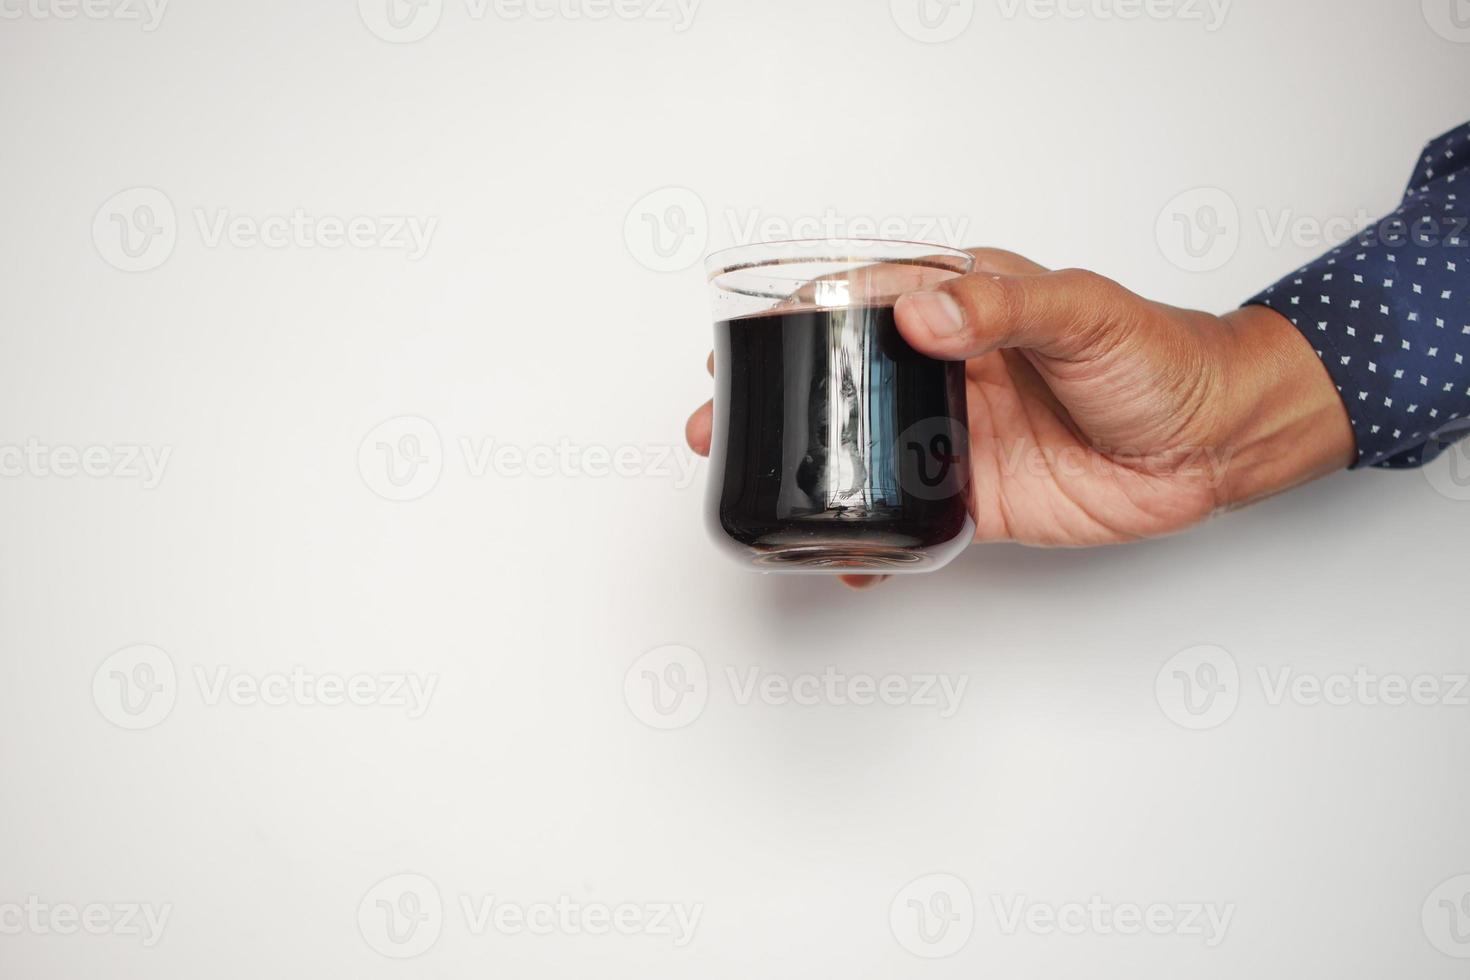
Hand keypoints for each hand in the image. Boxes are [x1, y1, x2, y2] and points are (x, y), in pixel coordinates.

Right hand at [685, 248, 1354, 584]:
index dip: (796, 317)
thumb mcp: (1083, 312)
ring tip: (753, 481)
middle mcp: (949, 368)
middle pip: (842, 377)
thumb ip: (1000, 308)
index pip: (861, 301)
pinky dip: (873, 539)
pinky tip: (843, 557)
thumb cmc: (1161, 357)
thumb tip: (919, 311)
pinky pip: (908, 516)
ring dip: (808, 464)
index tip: (747, 338)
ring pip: (863, 448)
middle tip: (718, 418)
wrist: (1215, 442)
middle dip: (777, 395)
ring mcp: (957, 434)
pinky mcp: (977, 496)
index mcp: (965, 306)